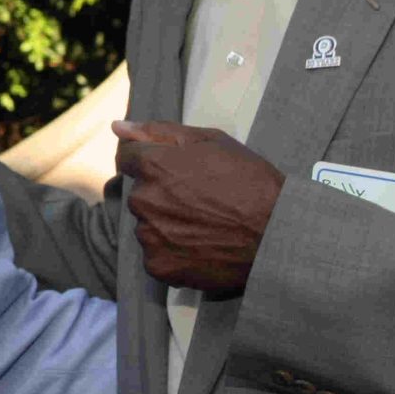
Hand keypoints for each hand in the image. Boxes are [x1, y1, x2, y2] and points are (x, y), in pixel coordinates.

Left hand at [113, 120, 284, 292]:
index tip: (173, 170)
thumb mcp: (211, 142)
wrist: (277, 234)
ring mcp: (150, 236)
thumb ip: (159, 132)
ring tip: (204, 224)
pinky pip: (156, 254)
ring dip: (166, 223)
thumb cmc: (250, 181)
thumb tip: (118, 127)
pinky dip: (173, 251)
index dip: (151, 160)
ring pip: (148, 224)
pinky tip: (201, 245)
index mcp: (154, 166)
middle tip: (199, 200)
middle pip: (141, 193)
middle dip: (161, 193)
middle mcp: (144, 200)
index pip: (127, 157)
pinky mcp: (159, 266)